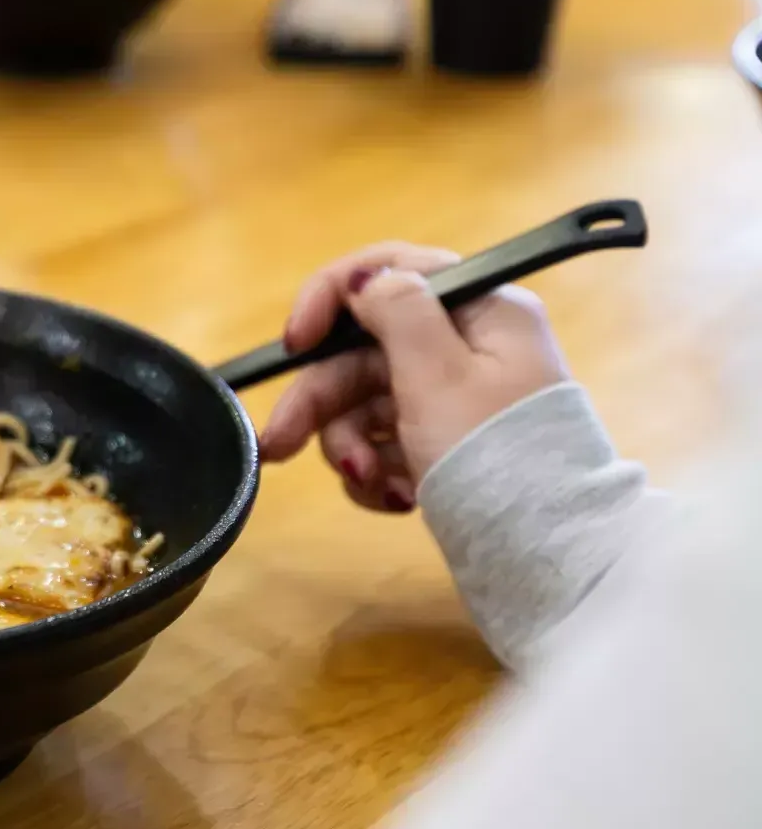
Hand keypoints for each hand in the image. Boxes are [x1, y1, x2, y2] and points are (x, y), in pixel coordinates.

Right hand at [257, 244, 570, 512]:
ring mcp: (455, 398)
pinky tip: (394, 498)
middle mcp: (467, 346)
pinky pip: (386, 441)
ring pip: (367, 401)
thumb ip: (396, 311)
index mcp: (479, 310)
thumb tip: (363, 276)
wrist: (549, 556)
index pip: (389, 272)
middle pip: (364, 351)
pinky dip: (377, 469)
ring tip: (368, 483)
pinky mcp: (444, 444)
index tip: (293, 344)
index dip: (329, 299)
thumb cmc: (495, 454)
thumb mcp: (440, 374)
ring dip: (350, 444)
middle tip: (278, 446)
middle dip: (321, 400)